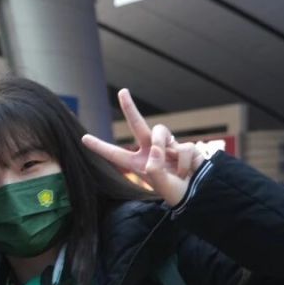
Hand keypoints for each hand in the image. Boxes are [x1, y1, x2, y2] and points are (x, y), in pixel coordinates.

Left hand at [82, 89, 205, 206]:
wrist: (199, 193)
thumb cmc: (176, 192)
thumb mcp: (161, 185)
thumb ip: (155, 168)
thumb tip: (155, 149)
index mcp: (138, 164)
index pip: (115, 154)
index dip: (100, 147)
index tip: (84, 139)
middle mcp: (150, 152)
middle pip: (138, 125)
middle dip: (130, 108)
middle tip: (122, 91)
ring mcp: (167, 146)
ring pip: (160, 131)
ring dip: (162, 145)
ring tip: (173, 166)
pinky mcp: (183, 146)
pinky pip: (182, 147)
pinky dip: (185, 162)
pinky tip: (188, 171)